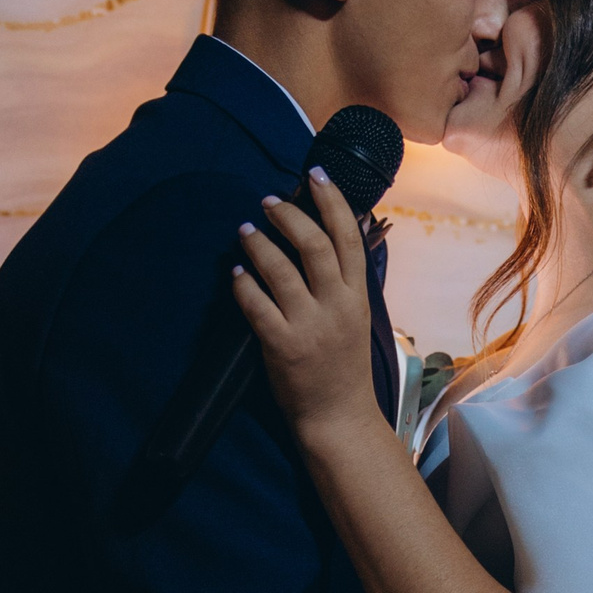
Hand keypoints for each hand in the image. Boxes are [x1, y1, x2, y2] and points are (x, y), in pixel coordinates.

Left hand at [233, 175, 376, 449]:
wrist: (339, 418)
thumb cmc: (343, 366)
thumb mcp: (356, 318)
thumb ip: (345, 282)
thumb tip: (332, 237)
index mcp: (358, 297)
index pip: (349, 237)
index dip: (332, 201)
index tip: (315, 175)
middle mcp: (337, 307)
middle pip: (314, 245)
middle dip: (288, 215)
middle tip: (267, 201)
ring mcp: (310, 327)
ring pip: (281, 270)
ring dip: (259, 243)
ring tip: (244, 231)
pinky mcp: (282, 346)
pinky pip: (256, 305)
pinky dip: (242, 283)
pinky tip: (235, 272)